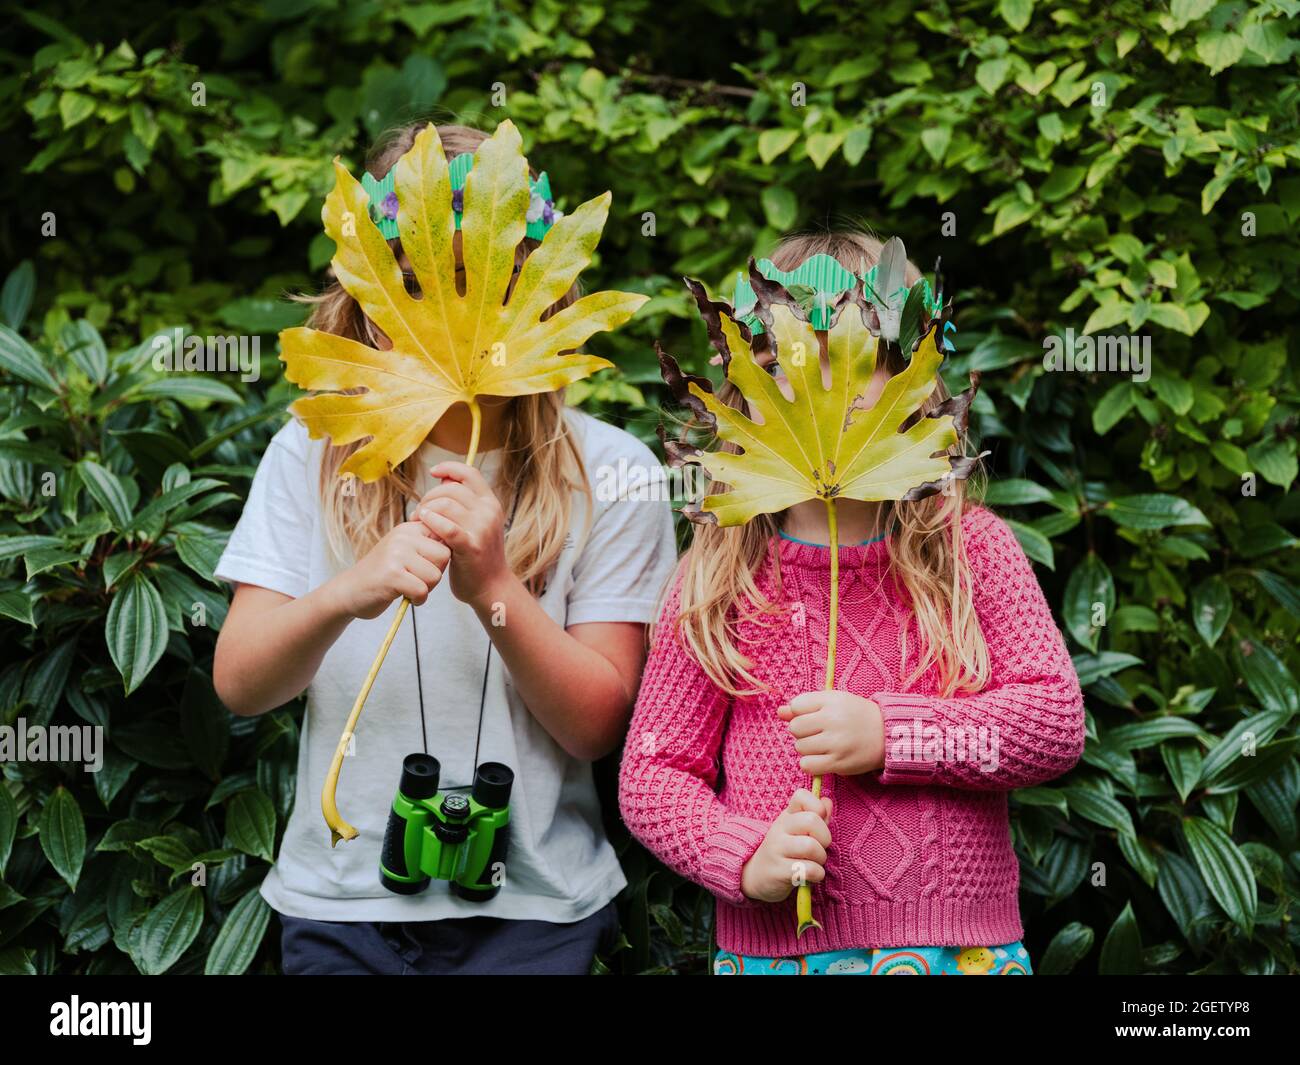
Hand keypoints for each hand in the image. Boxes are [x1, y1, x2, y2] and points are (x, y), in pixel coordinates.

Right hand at [329, 521, 449, 619]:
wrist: (349, 591)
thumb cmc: (383, 574)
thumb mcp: (404, 551)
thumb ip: (427, 544)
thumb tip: (459, 539)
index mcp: (409, 528)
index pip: (445, 537)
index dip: (441, 558)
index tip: (425, 566)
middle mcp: (402, 536)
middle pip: (444, 556)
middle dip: (435, 574)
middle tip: (416, 579)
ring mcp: (396, 554)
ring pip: (435, 575)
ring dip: (426, 588)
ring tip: (409, 587)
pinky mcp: (392, 575)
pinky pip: (422, 590)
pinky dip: (418, 599)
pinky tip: (406, 597)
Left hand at [416, 461, 509, 608]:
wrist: (491, 587)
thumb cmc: (477, 555)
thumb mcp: (477, 523)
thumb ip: (462, 503)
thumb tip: (442, 479)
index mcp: (490, 503)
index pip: (469, 473)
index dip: (449, 468)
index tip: (433, 472)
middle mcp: (489, 512)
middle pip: (451, 488)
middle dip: (429, 497)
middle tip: (419, 512)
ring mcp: (482, 529)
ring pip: (445, 504)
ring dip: (426, 510)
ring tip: (418, 522)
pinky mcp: (471, 546)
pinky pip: (446, 526)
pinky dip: (431, 522)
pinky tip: (423, 525)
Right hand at [739, 789, 832, 902]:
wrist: (756, 875)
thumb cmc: (785, 851)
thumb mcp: (797, 830)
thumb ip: (816, 816)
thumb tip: (827, 802)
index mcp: (787, 816)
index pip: (801, 796)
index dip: (817, 806)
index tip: (819, 821)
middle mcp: (780, 828)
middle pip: (811, 820)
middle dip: (825, 837)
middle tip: (820, 847)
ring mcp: (777, 849)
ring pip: (811, 846)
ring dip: (820, 858)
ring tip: (814, 862)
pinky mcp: (778, 871)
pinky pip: (808, 870)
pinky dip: (817, 874)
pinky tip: (811, 875)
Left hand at [779, 690, 883, 776]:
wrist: (886, 734)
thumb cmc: (855, 715)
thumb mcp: (833, 702)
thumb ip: (805, 705)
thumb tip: (779, 712)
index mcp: (832, 701)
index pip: (796, 706)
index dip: (800, 713)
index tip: (814, 716)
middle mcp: (833, 720)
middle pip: (795, 728)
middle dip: (802, 732)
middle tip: (817, 732)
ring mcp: (836, 743)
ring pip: (800, 747)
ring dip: (806, 748)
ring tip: (822, 745)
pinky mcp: (839, 763)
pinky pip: (807, 765)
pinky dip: (810, 763)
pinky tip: (821, 758)